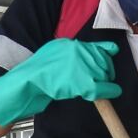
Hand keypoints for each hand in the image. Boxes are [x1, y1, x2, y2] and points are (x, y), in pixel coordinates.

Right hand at [0, 39, 121, 126]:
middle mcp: (77, 52)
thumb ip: (70, 53)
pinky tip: (112, 93)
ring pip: (104, 74)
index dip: (107, 54)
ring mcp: (81, 67)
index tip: (112, 56)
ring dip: (105, 82)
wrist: (25, 85)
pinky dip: (110, 91)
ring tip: (98, 87)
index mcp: (70, 45)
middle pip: (103, 62)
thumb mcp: (53, 54)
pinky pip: (103, 87)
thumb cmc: (37, 73)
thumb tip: (89, 55)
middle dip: (106, 71)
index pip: (98, 47)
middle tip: (104, 79)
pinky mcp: (83, 83)